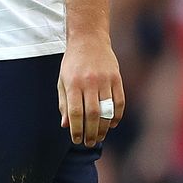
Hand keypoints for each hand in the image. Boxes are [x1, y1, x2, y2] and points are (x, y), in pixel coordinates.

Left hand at [58, 33, 123, 147]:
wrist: (89, 39)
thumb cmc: (73, 63)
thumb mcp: (62, 80)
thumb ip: (64, 102)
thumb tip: (65, 125)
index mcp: (73, 83)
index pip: (75, 112)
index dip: (76, 129)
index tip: (76, 140)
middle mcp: (89, 82)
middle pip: (93, 114)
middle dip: (91, 132)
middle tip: (89, 143)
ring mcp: (105, 80)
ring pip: (107, 110)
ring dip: (104, 127)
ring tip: (100, 137)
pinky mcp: (117, 78)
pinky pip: (120, 102)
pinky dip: (117, 116)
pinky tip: (112, 124)